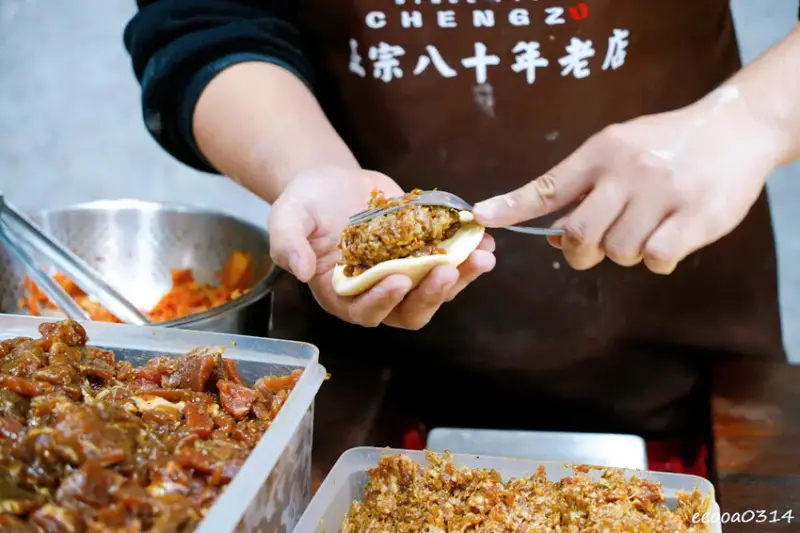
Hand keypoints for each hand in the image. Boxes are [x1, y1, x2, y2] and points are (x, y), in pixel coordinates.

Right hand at [268, 166, 495, 328]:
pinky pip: (449, 261)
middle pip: (409, 310)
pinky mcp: (422, 254)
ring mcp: (403, 274)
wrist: (331, 181)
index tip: (400, 279)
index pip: (364, 311)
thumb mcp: (286, 216)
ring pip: (435, 290)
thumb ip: (287, 244)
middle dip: (432, 294)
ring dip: (461, 278)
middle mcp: (375, 292)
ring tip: (482, 256)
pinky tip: (485, 239)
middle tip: (449, 270)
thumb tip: (300, 271)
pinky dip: (468, 254)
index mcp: (341, 293)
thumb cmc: (304, 202)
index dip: (382, 301)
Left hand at [473, 91, 784, 273]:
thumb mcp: (619, 150)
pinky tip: (668, 239)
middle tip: (594, 247)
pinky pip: (656, 259)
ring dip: (625, 252)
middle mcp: (627, 171)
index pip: (547, 186)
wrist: (734, 129)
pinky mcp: (695, 216)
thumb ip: (585, 189)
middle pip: (578, 233)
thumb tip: (550, 235)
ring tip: (646, 228)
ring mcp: (662, 193)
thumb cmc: (666, 146)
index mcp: (601, 153)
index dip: (512, 205)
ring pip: (618, 250)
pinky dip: (656, 260)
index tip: (481, 216)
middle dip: (579, 250)